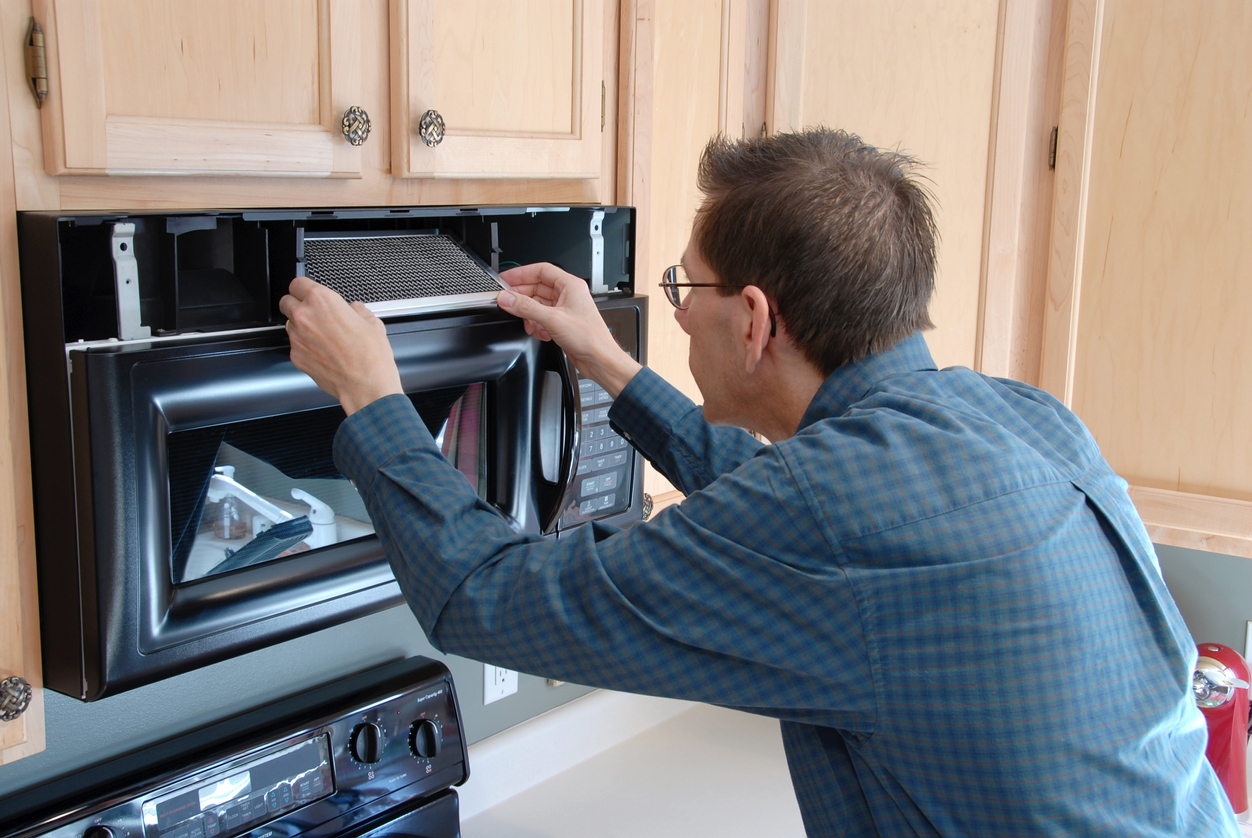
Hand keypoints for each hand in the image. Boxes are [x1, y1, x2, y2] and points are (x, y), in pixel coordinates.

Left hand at [279, 276, 402, 414]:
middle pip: (286, 301)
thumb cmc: (370, 356)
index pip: (298, 283)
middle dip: (296, 304)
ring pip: (289, 324)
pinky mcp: (296, 356)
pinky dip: (305, 347)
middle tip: (312, 312)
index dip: (304, 287)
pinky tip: (322, 352)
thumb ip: (358, 310)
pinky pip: (295, 345)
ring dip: (300, 326)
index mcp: (322, 300)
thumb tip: (356, 309)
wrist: (366, 384)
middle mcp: (305, 316)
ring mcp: (297, 337)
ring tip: (321, 336)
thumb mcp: (372, 323)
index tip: (308, 291)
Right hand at [497, 263, 641, 396]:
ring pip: (537, 304)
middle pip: (537, 287)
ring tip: (527, 323)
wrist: (599, 359)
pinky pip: (541, 317)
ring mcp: (564, 309)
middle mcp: (568, 294)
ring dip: (529, 314)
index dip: (521, 273)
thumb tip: (507, 298)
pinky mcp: (561, 323)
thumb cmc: (589, 337)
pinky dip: (536, 324)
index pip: (541, 270)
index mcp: (570, 285)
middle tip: (508, 303)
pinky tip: (539, 332)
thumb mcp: (553, 319)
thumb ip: (526, 307)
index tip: (505, 279)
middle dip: (522, 297)